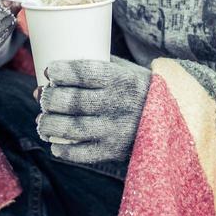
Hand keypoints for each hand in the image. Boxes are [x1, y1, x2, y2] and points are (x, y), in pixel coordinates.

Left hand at [37, 57, 151, 164]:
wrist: (174, 121)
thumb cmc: (142, 90)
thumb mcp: (130, 70)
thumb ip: (101, 64)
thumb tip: (63, 61)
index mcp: (122, 80)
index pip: (87, 73)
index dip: (64, 72)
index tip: (49, 71)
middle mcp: (119, 104)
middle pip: (75, 101)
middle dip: (51, 98)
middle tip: (42, 96)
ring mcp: (116, 130)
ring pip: (74, 127)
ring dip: (51, 124)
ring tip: (41, 121)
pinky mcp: (115, 151)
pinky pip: (84, 154)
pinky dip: (65, 151)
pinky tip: (54, 144)